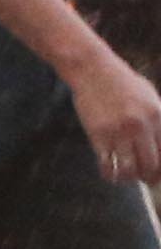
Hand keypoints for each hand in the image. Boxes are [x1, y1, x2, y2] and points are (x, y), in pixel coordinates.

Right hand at [83, 48, 160, 185]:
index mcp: (157, 115)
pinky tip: (109, 174)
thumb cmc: (123, 83)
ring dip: (129, 177)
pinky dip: (109, 174)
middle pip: (151, 164)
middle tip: (144, 178)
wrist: (93, 70)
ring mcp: (119, 130)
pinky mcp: (98, 134)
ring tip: (126, 176)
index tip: (158, 173)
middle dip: (149, 176)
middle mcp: (141, 125)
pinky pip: (107, 163)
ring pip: (129, 168)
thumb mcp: (150, 97)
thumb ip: (159, 118)